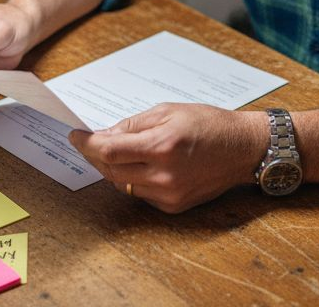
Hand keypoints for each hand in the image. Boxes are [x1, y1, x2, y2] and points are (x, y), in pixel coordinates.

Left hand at [68, 103, 264, 212]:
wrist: (243, 149)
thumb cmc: (209, 124)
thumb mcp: (169, 111)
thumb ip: (133, 124)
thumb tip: (104, 135)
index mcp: (162, 146)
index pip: (109, 150)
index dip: (86, 144)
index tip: (75, 136)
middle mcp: (164, 175)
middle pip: (111, 170)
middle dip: (96, 156)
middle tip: (89, 143)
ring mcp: (169, 194)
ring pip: (123, 184)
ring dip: (112, 169)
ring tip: (114, 152)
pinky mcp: (173, 206)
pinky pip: (140, 194)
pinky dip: (133, 179)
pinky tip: (139, 166)